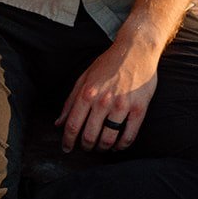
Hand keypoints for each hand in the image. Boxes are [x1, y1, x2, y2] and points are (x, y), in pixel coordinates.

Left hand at [55, 33, 158, 153]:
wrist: (136, 49)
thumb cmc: (109, 63)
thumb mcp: (85, 77)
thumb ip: (71, 101)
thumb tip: (58, 123)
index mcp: (88, 92)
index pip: (73, 125)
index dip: (68, 141)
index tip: (67, 148)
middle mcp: (103, 100)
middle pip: (89, 136)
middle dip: (85, 147)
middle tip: (86, 147)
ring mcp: (122, 105)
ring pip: (108, 139)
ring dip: (102, 148)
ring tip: (101, 146)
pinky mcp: (139, 108)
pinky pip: (129, 136)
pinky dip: (121, 146)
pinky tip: (118, 145)